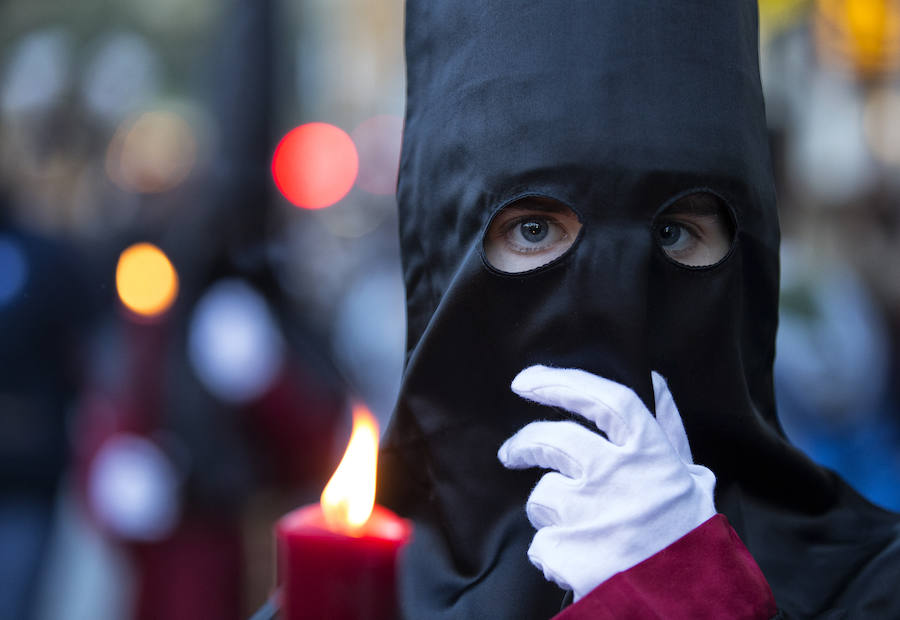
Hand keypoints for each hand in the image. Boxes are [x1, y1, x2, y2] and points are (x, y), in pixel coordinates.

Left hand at [497, 365, 715, 600]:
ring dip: (550, 512)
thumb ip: (669, 429)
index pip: (601, 399)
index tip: (526, 380)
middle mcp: (617, 475)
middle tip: (512, 453)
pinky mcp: (568, 551)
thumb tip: (654, 380)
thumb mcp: (691, 478)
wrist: (689, 606)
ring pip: (541, 496)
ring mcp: (589, 513)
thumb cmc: (690, 539)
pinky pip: (541, 544)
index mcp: (651, 453)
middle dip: (524, 442)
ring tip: (582, 531)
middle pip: (552, 439)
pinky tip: (581, 561)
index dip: (559, 382)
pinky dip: (554, 554)